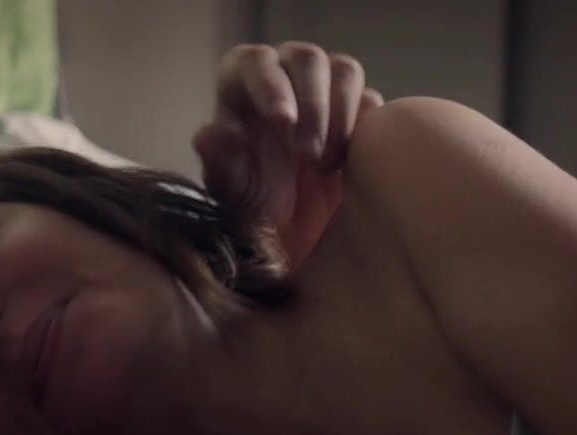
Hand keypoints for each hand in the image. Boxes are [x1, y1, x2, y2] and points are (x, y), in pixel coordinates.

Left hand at [194, 42, 384, 264]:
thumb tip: (206, 136)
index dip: (270, 85)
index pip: (255, 61)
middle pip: (306, 58)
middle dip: (312, 105)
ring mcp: (322, 89)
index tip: (282, 122)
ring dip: (340, 114)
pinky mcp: (356, 110)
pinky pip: (370, 100)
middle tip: (307, 155)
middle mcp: (283, 76)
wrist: (289, 234)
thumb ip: (218, 161)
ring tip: (325, 165)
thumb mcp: (230, 190)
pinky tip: (347, 164)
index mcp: (242, 85)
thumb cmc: (249, 203)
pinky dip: (363, 128)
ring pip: (344, 71)